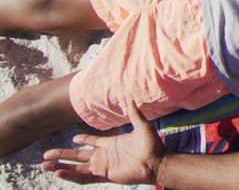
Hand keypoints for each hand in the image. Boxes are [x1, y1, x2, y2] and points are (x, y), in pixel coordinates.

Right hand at [41, 100, 164, 184]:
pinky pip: (83, 177)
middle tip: (45, 155)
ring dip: (61, 166)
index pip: (92, 142)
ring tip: (45, 165)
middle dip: (62, 155)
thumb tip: (131, 99)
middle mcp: (103, 156)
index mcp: (110, 144)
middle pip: (77, 156)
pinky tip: (59, 172)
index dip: (83, 140)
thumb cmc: (152, 146)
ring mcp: (102, 166)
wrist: (156, 162)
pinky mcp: (103, 175)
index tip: (73, 138)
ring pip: (76, 167)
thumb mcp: (142, 127)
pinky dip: (71, 175)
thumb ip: (135, 114)